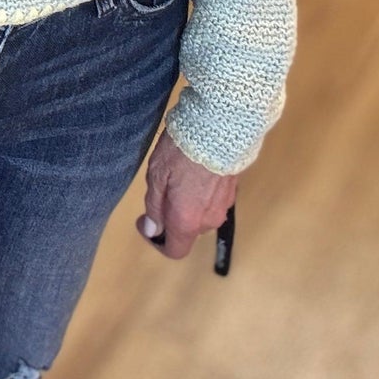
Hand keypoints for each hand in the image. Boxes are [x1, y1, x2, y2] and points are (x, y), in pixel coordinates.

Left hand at [137, 130, 236, 259]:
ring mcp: (224, 206)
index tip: (145, 220)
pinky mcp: (232, 190)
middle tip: (160, 189)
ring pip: (200, 214)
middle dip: (171, 216)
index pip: (175, 250)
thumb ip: (155, 207)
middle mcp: (209, 220)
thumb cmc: (181, 152)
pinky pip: (212, 201)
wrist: (220, 128)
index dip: (157, 242)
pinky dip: (201, 193)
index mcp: (187, 221)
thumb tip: (153, 230)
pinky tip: (195, 170)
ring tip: (178, 175)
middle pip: (187, 230)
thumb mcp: (157, 176)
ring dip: (188, 204)